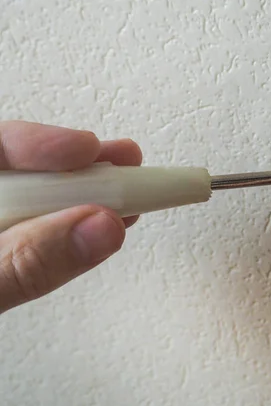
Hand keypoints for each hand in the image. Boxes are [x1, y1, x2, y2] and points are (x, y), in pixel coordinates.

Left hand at [0, 122, 141, 313]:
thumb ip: (24, 263)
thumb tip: (96, 227)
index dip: (37, 142)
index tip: (89, 152)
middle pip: (8, 168)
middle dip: (71, 165)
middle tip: (122, 165)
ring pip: (23, 198)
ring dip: (78, 195)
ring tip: (124, 192)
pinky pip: (26, 229)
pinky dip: (65, 226)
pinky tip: (95, 220)